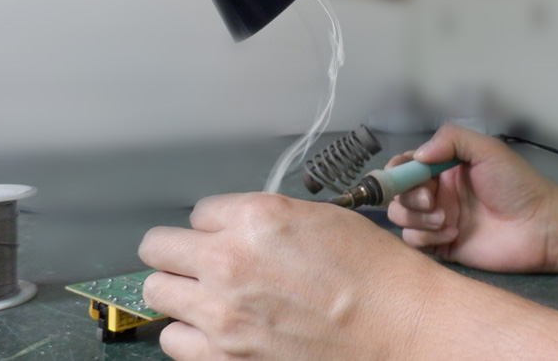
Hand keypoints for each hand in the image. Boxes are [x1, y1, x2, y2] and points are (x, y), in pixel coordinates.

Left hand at [139, 193, 449, 360]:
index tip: (227, 234)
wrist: (400, 327)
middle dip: (178, 251)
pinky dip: (189, 333)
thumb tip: (236, 225)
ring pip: (157, 292)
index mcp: (257, 219)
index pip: (198, 211)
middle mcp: (230, 262)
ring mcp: (223, 314)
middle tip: (200, 260)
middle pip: (157, 247)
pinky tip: (218, 328)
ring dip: (181, 291)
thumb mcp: (322, 219)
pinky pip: (173, 339)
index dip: (216, 223)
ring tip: (211, 296)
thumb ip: (266, 218)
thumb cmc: (375, 274)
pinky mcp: (225, 357)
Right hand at [387, 124, 557, 273]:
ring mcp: (438, 220)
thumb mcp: (487, 150)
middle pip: (398, 193)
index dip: (399, 170)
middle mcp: (437, 192)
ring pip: (401, 217)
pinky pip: (414, 241)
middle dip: (409, 196)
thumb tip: (416, 155)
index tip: (410, 174)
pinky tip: (452, 235)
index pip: (404, 165)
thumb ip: (451, 139)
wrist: (539, 227)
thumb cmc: (516, 185)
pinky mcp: (441, 246)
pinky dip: (426, 237)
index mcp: (444, 168)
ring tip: (446, 219)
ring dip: (417, 217)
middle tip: (433, 200)